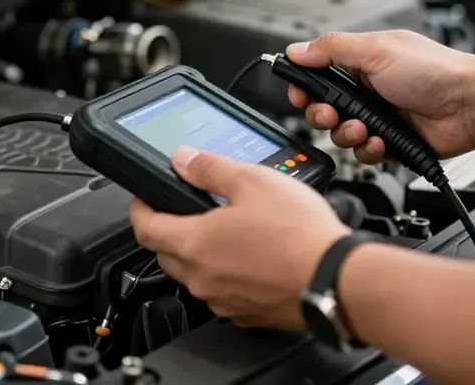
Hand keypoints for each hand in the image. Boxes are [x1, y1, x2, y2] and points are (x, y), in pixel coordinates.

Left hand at [129, 146, 349, 329]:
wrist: (335, 278)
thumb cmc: (297, 233)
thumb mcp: (251, 180)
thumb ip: (210, 169)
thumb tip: (182, 160)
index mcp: (194, 244)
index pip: (145, 228)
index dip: (139, 208)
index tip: (143, 198)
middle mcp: (202, 278)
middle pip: (166, 253)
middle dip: (168, 228)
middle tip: (184, 208)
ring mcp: (224, 300)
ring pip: (195, 274)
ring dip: (199, 251)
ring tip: (226, 226)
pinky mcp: (248, 313)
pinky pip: (223, 290)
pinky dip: (226, 271)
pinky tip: (250, 252)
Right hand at [287, 30, 474, 163]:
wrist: (470, 105)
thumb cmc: (433, 71)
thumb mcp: (376, 50)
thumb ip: (332, 49)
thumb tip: (296, 49)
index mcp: (360, 62)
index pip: (318, 74)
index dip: (304, 87)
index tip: (301, 95)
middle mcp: (367, 89)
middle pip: (324, 108)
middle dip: (323, 114)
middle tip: (331, 114)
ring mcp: (378, 116)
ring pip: (341, 134)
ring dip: (347, 134)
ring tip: (364, 128)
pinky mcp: (390, 142)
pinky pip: (365, 153)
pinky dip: (370, 150)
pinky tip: (382, 141)